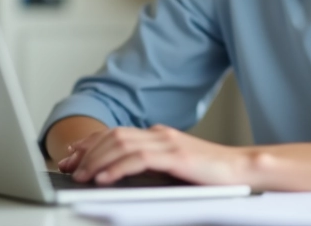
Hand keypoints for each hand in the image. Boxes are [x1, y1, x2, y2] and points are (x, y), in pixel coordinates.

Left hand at [58, 124, 251, 185]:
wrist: (242, 170)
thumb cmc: (212, 175)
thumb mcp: (175, 167)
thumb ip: (151, 165)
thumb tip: (118, 174)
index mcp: (159, 135)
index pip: (116, 133)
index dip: (90, 143)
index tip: (70, 156)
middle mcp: (160, 134)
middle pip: (114, 135)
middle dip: (87, 151)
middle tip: (68, 167)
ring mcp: (168, 143)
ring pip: (121, 144)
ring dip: (97, 160)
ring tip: (81, 176)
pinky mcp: (176, 156)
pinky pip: (139, 159)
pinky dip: (117, 168)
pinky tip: (104, 178)